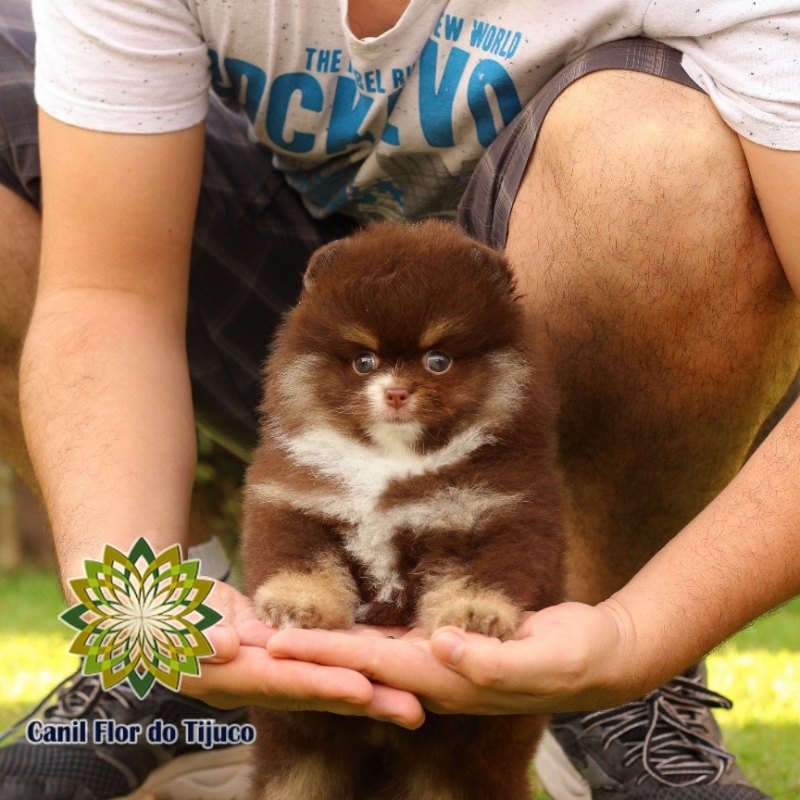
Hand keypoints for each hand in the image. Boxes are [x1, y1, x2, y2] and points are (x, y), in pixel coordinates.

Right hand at [179, 580, 424, 727]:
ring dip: (370, 687)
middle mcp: (257, 679)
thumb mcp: (166, 618)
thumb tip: (227, 648)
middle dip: (365, 700)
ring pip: (327, 677)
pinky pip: (322, 656)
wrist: (158, 605)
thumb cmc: (154, 609)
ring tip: (415, 698)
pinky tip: (388, 658)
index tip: (361, 689)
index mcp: (229, 677)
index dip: (321, 685)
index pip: (283, 681)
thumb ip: (193, 634)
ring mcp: (271, 666)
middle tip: (414, 709)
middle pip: (317, 691)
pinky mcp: (279, 648)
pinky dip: (354, 658)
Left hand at [267, 600, 645, 716]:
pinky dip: (364, 637)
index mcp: (450, 679)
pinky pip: (397, 643)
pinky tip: (345, 627)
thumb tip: (440, 649)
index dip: (326, 654)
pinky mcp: (451, 648)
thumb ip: (492, 660)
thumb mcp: (544, 657)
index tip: (280, 644)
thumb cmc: (576, 656)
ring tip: (288, 634)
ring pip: (373, 655)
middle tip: (260, 639)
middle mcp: (436, 677)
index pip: (374, 664)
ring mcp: (442, 666)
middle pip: (360, 662)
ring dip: (330, 647)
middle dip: (310, 653)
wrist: (600, 657)